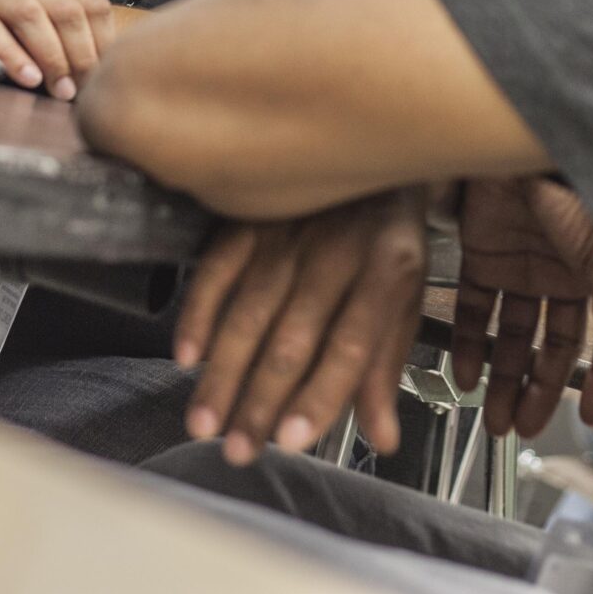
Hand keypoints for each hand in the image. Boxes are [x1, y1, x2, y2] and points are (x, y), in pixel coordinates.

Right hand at [0, 0, 116, 97]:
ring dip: (50, 56)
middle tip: (80, 90)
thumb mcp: (35, 24)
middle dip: (80, 54)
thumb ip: (64, 40)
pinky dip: (11, 55)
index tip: (102, 78)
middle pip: (67, 10)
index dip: (103, 44)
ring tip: (58, 90)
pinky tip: (26, 78)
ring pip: (30, 14)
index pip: (93, 6)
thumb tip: (98, 79)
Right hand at [173, 189, 428, 465]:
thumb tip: (382, 438)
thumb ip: (385, 367)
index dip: (319, 397)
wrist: (370, 143)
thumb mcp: (405, 297)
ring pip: (249, 312)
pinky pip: (217, 269)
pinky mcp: (250, 218)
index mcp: (388, 269)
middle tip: (237, 450)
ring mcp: (290, 231)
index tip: (290, 442)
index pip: (351, 345)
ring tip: (204, 424)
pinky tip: (187, 357)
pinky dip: (198, 314)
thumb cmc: (386, 236)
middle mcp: (338, 249)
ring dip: (223, 373)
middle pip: (292, 338)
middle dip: (260, 401)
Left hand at [453, 178, 592, 437]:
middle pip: (549, 346)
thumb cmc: (573, 184)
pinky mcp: (481, 253)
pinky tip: (465, 372)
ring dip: (503, 375)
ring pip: (511, 334)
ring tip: (493, 414)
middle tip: (524, 426)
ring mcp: (519, 265)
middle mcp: (557, 275)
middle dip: (538, 389)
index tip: (591, 416)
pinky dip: (468, 341)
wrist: (517, 140)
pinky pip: (473, 306)